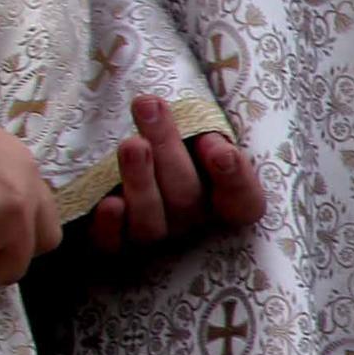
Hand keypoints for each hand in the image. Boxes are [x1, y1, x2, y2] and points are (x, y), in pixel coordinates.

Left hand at [81, 93, 265, 256]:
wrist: (129, 168)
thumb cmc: (166, 150)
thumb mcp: (192, 134)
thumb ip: (206, 132)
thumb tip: (211, 141)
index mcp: (221, 200)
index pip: (244, 202)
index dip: (235, 180)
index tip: (221, 151)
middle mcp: (192, 223)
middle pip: (187, 197)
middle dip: (167, 148)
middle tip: (149, 106)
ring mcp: (154, 238)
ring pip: (151, 220)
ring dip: (140, 182)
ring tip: (130, 144)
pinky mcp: (115, 248)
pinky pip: (114, 246)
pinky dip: (111, 228)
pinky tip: (108, 204)